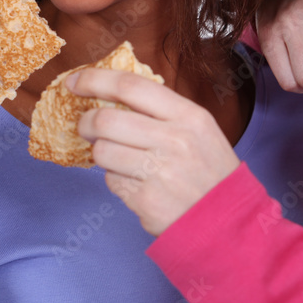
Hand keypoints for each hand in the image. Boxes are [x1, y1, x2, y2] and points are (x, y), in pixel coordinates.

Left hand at [69, 69, 239, 235]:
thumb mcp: (199, 130)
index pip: (130, 86)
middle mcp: (175, 141)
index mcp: (189, 116)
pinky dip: (116, 180)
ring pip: (101, 151)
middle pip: (106, 120)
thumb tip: (110, 92)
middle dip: (86, 122)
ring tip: (119, 159)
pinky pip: (111, 181)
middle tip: (86, 127)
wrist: (229, 222)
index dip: (94, 80)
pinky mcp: (146, 200)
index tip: (73, 82)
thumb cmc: (209, 171)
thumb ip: (161, 110)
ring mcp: (160, 172)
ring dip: (101, 154)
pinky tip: (136, 183)